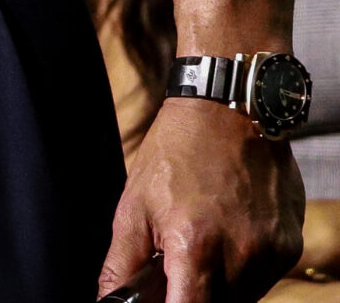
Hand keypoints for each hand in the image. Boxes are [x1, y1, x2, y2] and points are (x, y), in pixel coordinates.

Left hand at [103, 97, 303, 299]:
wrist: (226, 113)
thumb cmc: (175, 154)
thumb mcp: (133, 206)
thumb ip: (122, 264)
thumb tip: (108, 301)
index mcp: (196, 245)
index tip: (163, 298)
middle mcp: (241, 254)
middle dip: (193, 295)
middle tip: (177, 267)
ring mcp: (270, 252)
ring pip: (242, 298)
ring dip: (219, 286)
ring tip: (201, 244)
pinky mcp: (289, 246)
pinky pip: (264, 279)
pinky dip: (242, 271)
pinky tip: (227, 237)